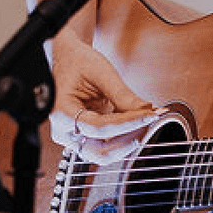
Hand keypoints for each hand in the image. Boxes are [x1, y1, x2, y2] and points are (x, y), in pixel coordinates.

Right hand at [49, 33, 158, 163]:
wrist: (67, 59)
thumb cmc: (77, 62)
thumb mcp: (101, 73)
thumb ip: (122, 95)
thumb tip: (146, 109)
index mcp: (62, 113)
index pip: (99, 127)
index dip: (128, 123)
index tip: (149, 115)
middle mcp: (65, 131)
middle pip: (100, 151)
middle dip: (128, 140)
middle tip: (150, 122)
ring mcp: (74, 136)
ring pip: (105, 153)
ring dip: (128, 140)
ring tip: (146, 121)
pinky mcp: (85, 136)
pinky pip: (107, 143)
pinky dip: (125, 135)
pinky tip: (139, 122)